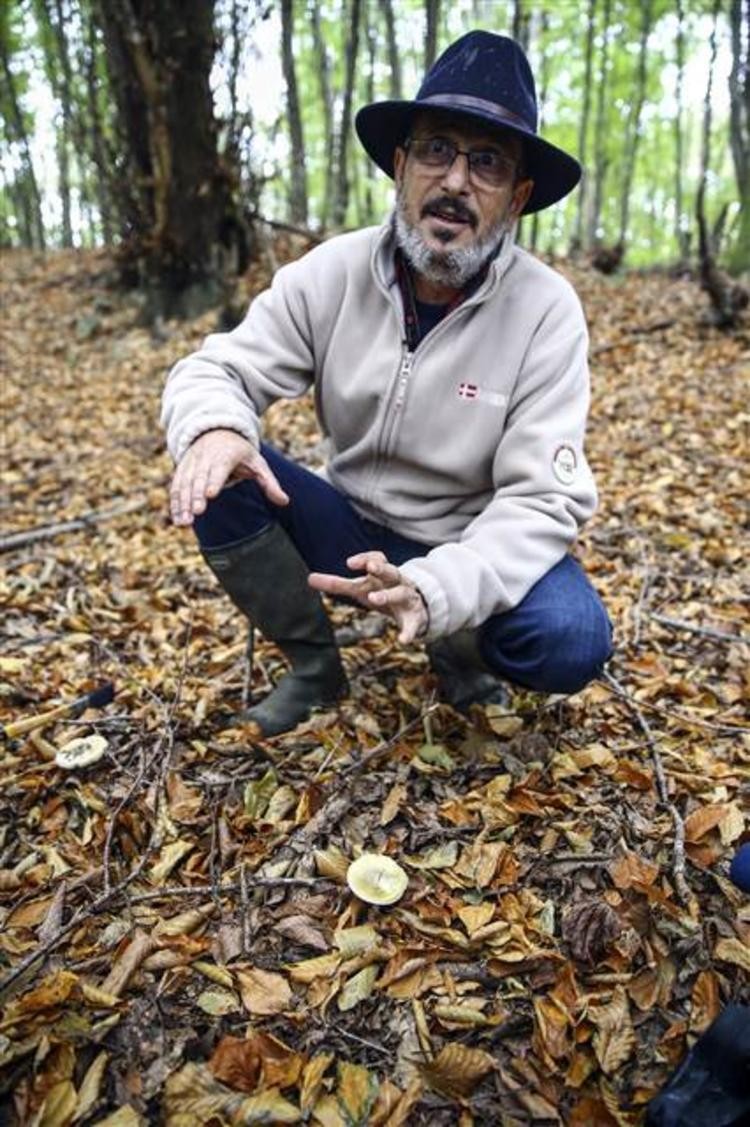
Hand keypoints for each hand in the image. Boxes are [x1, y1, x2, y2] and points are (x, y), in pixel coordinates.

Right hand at [169, 429, 288, 525]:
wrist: (216, 432)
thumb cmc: (241, 453)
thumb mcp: (259, 464)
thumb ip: (270, 483)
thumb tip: (285, 502)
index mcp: (226, 454)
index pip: (219, 468)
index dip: (214, 481)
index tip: (210, 495)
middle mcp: (205, 457)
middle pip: (199, 477)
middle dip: (196, 495)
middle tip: (197, 513)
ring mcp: (192, 463)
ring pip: (184, 483)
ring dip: (183, 503)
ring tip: (185, 523)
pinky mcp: (182, 470)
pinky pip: (176, 487)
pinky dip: (176, 504)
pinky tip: (178, 521)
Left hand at [308, 550, 427, 643]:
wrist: (415, 607)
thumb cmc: (381, 593)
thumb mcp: (360, 588)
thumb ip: (337, 583)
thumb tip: (309, 578)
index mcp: (382, 575)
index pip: (377, 559)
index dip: (365, 559)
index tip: (349, 563)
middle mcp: (397, 583)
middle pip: (392, 571)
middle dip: (382, 569)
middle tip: (370, 568)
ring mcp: (408, 599)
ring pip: (402, 593)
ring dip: (388, 594)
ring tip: (373, 599)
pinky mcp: (415, 618)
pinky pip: (414, 624)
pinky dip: (409, 632)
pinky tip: (402, 640)